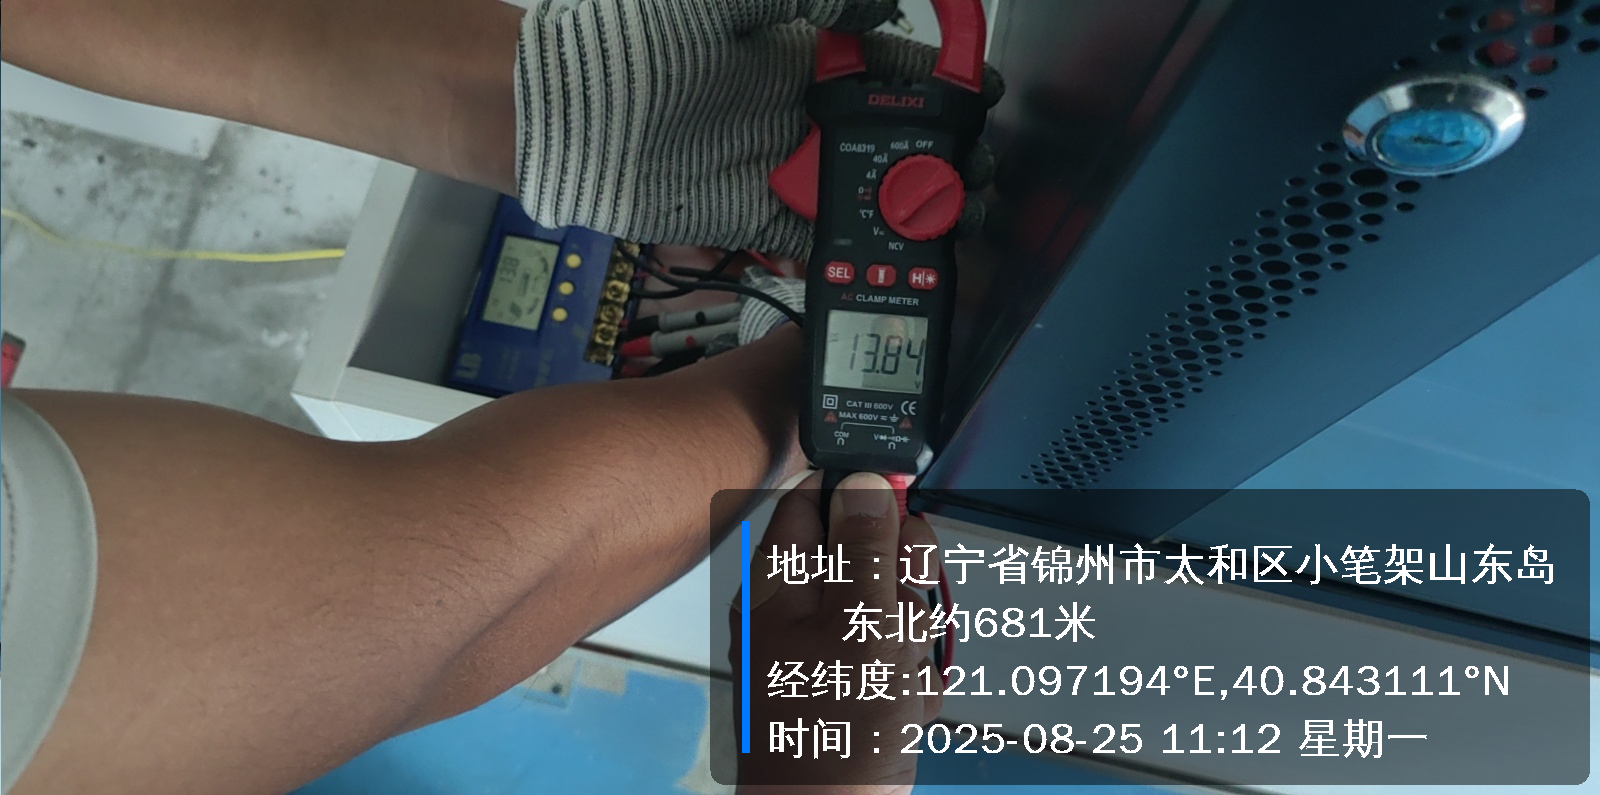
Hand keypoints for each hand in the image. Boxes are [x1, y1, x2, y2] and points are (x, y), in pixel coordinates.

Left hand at [515, 0, 1003, 260]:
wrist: (553, 116)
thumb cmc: (627, 42)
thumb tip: (885, 6)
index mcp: (792, 53)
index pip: (884, 68)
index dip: (936, 80)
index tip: (979, 91)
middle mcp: (790, 112)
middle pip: (884, 136)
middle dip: (936, 153)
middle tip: (976, 170)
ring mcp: (772, 167)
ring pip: (859, 191)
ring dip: (907, 207)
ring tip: (953, 219)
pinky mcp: (748, 220)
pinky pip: (812, 239)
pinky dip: (851, 250)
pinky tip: (890, 259)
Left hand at [730, 472, 943, 791]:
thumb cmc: (827, 746)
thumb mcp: (860, 629)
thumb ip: (866, 550)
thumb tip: (865, 481)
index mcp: (777, 585)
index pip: (816, 501)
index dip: (864, 497)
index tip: (901, 514)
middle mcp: (792, 613)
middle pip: (862, 552)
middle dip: (900, 580)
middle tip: (899, 616)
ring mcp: (820, 652)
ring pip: (887, 604)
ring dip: (909, 637)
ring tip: (894, 677)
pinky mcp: (847, 687)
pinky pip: (892, 654)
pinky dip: (907, 677)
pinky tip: (898, 705)